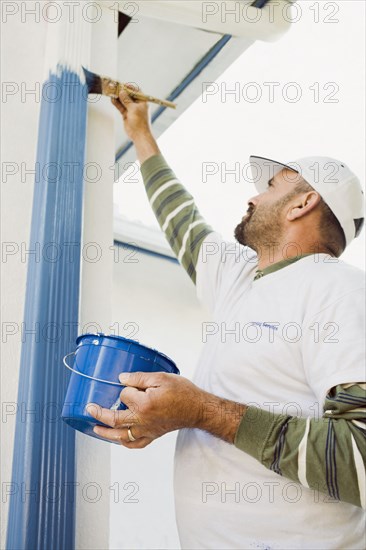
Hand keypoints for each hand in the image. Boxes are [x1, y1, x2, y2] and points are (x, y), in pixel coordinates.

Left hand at [86, 371, 246, 447]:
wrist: (197, 409)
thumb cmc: (182, 392)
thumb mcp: (161, 378)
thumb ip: (139, 378)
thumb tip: (122, 379)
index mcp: (144, 404)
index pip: (124, 395)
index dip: (125, 387)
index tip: (130, 383)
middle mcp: (143, 420)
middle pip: (115, 419)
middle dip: (99, 413)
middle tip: (89, 408)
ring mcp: (147, 430)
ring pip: (121, 435)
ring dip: (106, 432)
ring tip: (95, 427)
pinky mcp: (152, 436)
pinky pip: (135, 444)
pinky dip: (124, 443)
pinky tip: (118, 439)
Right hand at [112, 86, 159, 163]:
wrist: (139, 135)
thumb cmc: (140, 122)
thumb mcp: (133, 108)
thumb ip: (127, 99)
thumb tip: (122, 91)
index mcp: (143, 101)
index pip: (136, 91)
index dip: (130, 87)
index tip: (122, 84)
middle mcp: (137, 105)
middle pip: (129, 95)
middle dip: (122, 91)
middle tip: (114, 87)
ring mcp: (131, 110)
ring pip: (123, 101)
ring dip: (118, 97)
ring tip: (111, 92)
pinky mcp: (126, 115)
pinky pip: (121, 107)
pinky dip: (116, 103)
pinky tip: (112, 99)